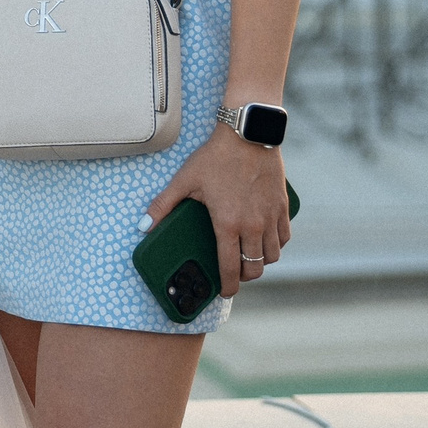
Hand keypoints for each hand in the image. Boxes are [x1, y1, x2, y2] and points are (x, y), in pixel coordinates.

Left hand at [145, 126, 290, 297]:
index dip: (228, 285)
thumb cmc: (214, 157)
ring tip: (247, 256)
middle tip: (234, 273)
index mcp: (228, 224)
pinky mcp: (282, 207)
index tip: (224, 292)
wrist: (248, 135)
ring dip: (260, 261)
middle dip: (244, 276)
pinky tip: (264, 239)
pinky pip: (284, 237)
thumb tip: (143, 226)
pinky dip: (275, 244)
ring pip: (272, 255)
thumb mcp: (184, 180)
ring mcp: (270, 217)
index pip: (230, 267)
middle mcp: (253, 226)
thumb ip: (163, 205)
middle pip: (255, 268)